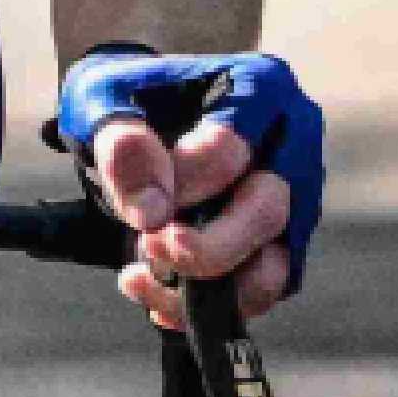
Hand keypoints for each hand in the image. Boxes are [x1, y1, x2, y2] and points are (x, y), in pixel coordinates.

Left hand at [56, 46, 319, 328]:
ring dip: (209, 287)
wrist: (142, 110)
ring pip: (274, 263)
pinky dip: (210, 306)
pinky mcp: (280, 244)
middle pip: (267, 210)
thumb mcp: (103, 97)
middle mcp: (292, 146)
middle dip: (205, 245)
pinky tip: (155, 298)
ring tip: (142, 277)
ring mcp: (294, 199)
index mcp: (261, 90)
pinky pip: (261, 290)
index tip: (140, 206)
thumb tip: (153, 212)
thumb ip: (123, 142)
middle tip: (150, 248)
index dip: (182, 185)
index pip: (231, 149)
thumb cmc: (127, 96)